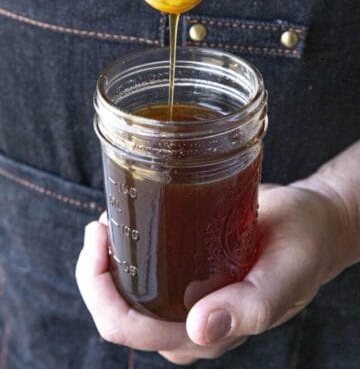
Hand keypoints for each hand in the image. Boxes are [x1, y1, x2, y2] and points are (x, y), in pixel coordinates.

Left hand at [76, 183, 346, 364]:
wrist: (310, 223)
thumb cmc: (302, 249)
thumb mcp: (285, 276)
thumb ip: (251, 307)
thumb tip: (200, 329)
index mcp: (206, 333)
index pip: (130, 329)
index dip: (101, 291)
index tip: (100, 240)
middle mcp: (188, 320)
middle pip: (118, 312)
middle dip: (95, 273)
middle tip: (100, 226)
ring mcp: (186, 296)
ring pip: (126, 291)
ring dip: (106, 259)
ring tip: (108, 219)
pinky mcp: (188, 271)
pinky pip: (143, 270)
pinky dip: (125, 248)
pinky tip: (125, 221)